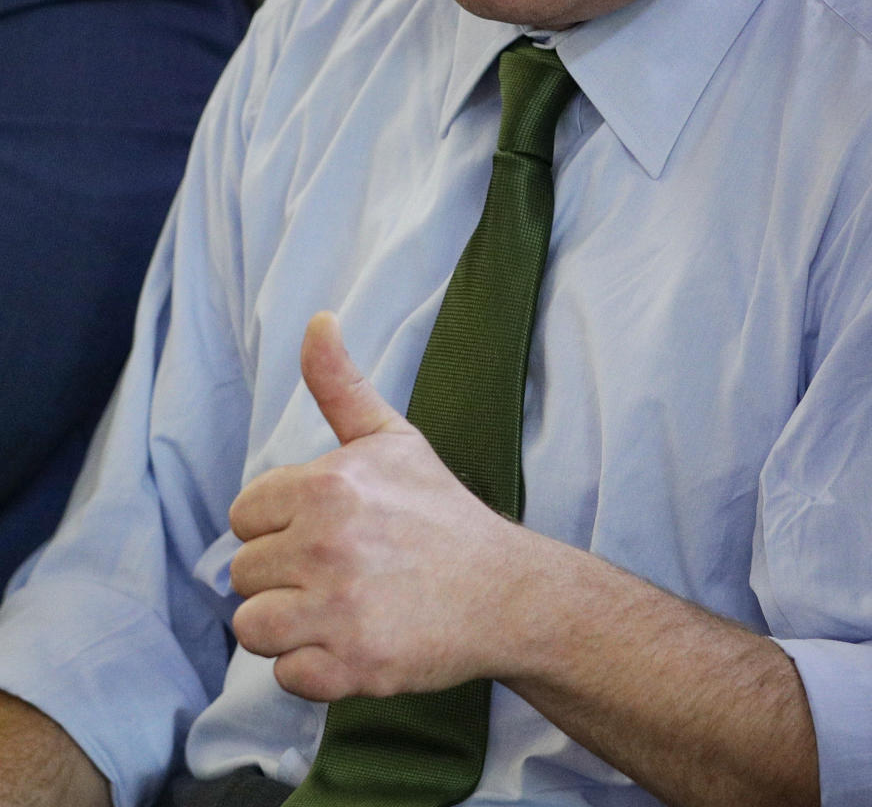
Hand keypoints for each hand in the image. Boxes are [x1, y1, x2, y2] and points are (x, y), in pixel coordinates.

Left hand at [229, 312, 525, 701]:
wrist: (505, 590)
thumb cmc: (439, 512)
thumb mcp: (391, 438)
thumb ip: (340, 383)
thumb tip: (316, 319)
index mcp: (328, 485)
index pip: (244, 516)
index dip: (279, 525)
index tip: (325, 531)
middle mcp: (326, 544)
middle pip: (242, 573)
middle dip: (283, 575)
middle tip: (339, 572)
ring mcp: (337, 609)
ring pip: (253, 627)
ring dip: (288, 626)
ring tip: (338, 609)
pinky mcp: (350, 666)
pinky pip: (286, 677)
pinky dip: (314, 669)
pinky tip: (354, 643)